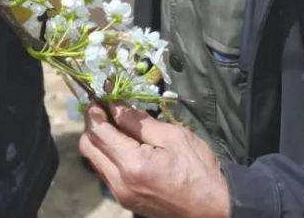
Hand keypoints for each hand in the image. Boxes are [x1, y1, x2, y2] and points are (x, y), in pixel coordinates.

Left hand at [79, 104, 230, 217]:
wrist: (216, 208)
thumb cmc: (199, 170)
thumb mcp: (173, 137)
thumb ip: (138, 121)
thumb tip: (114, 105)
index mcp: (132, 164)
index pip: (97, 131)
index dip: (95, 110)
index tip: (100, 96)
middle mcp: (119, 182)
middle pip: (88, 146)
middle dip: (93, 125)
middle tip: (107, 111)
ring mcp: (121, 195)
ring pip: (94, 161)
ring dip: (99, 141)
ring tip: (117, 127)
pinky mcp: (126, 201)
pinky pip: (105, 173)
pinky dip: (107, 156)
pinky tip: (124, 147)